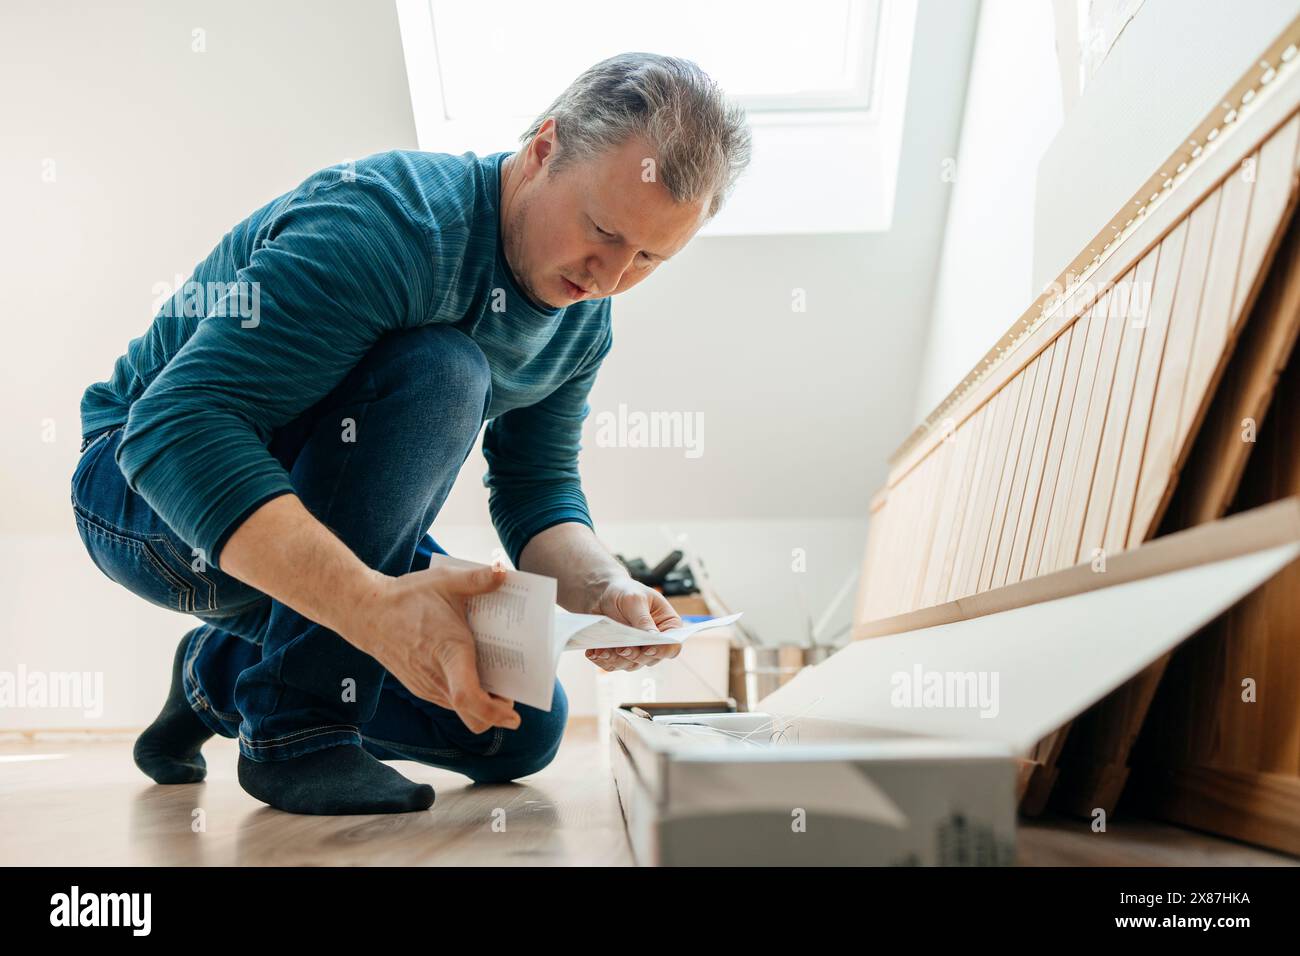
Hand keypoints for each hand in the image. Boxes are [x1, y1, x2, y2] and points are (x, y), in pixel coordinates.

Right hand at [347, 564, 520, 733]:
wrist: (366, 612)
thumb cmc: (407, 597)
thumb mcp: (446, 580)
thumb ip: (478, 578)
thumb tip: (504, 572)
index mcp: (449, 653)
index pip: (470, 697)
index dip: (494, 712)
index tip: (515, 715)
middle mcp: (437, 678)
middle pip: (472, 716)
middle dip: (497, 712)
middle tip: (511, 692)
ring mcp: (426, 686)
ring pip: (461, 711)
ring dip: (482, 702)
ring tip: (495, 676)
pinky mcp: (419, 686)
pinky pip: (449, 700)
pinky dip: (466, 695)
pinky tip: (472, 670)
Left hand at [584, 578, 683, 671]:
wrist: (603, 594)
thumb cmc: (624, 591)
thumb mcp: (635, 599)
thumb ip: (643, 619)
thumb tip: (653, 637)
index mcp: (667, 626)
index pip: (672, 645)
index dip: (662, 650)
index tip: (648, 649)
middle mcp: (654, 642)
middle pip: (650, 659)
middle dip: (635, 656)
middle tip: (622, 649)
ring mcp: (638, 650)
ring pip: (630, 665)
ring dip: (617, 660)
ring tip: (602, 651)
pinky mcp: (620, 654)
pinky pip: (613, 665)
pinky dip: (603, 661)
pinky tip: (594, 653)